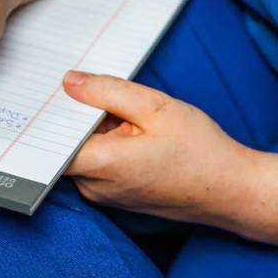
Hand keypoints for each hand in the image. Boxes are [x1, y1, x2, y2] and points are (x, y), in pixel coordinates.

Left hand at [63, 71, 252, 223]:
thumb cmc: (200, 150)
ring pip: (83, 151)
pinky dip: (106, 141)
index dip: (47, 113)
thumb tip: (69, 82)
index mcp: (102, 165)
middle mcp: (95, 186)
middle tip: (93, 86)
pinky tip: (131, 127)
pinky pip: (98, 162)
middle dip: (75, 114)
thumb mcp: (156, 107)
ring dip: (94, 127)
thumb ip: (107, 91)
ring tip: (124, 108)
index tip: (50, 88)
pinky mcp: (116, 194)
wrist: (230, 190)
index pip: (49, 141)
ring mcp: (105, 194)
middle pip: (65, 143)